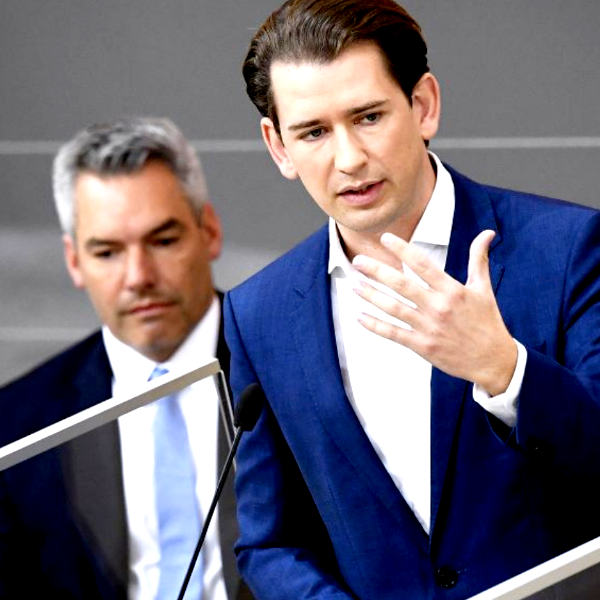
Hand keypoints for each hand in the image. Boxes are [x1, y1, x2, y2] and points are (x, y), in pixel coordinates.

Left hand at [352, 230, 516, 395]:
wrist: (493, 361)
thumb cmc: (487, 322)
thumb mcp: (483, 288)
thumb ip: (478, 259)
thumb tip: (486, 233)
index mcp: (452, 290)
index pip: (422, 264)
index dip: (402, 249)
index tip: (385, 238)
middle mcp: (438, 307)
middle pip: (401, 284)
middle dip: (376, 270)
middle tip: (358, 260)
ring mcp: (428, 327)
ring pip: (393, 308)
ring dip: (370, 296)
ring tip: (353, 285)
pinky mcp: (422, 346)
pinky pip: (393, 333)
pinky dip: (375, 325)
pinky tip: (360, 316)